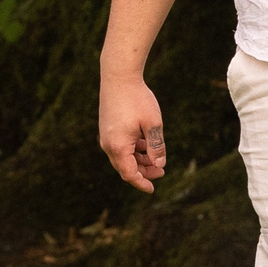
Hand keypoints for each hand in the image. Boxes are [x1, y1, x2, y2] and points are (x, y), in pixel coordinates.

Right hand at [98, 70, 167, 192]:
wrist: (118, 76)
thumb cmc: (137, 99)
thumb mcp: (153, 124)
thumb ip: (157, 146)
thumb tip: (159, 165)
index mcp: (118, 147)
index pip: (129, 174)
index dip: (141, 183)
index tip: (152, 190)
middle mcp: (108, 144)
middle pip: (126, 167)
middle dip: (143, 172)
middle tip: (161, 172)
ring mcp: (106, 136)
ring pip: (123, 157)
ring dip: (139, 160)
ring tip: (156, 158)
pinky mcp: (108, 128)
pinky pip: (120, 146)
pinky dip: (133, 149)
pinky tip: (146, 144)